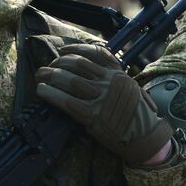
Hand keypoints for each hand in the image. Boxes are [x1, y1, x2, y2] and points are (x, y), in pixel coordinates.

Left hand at [35, 43, 173, 165]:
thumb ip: (114, 78)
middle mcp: (109, 81)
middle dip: (58, 63)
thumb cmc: (137, 115)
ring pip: (70, 80)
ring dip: (50, 75)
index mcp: (118, 73)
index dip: (75, 49)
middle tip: (47, 67)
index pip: (95, 52)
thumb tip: (92, 71)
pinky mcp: (92, 115)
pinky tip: (42, 91)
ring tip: (40, 75)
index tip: (63, 50)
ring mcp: (101, 97)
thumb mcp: (131, 88)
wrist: (146, 137)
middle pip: (77, 64)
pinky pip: (66, 101)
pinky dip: (51, 94)